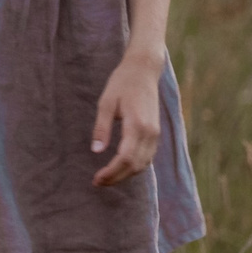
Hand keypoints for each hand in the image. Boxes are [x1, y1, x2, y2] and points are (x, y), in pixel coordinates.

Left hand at [89, 52, 163, 186]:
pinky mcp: (155, 133)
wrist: (144, 70)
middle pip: (135, 166)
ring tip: (106, 178)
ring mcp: (155, 133)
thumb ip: (102, 128)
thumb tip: (96, 151)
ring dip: (126, 175)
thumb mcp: (106, 103)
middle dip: (117, 178)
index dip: (111, 172)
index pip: (126, 158)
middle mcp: (150, 132)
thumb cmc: (122, 83)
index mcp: (137, 124)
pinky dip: (134, 167)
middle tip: (98, 182)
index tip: (96, 179)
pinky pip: (147, 157)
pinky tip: (120, 168)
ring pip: (143, 164)